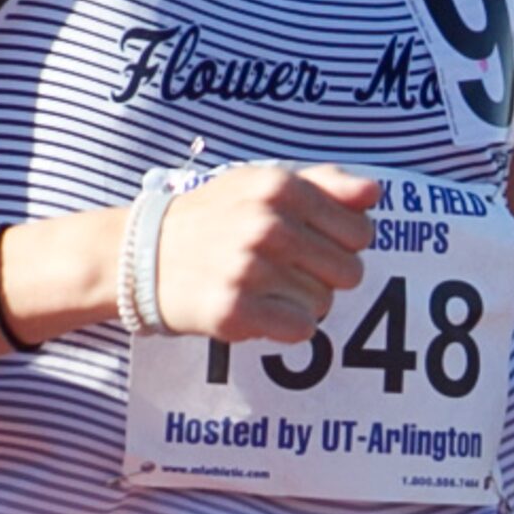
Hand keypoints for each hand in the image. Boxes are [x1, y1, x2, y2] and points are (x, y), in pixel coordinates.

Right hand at [151, 165, 381, 343]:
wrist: (139, 255)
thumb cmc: (212, 217)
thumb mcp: (262, 182)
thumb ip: (325, 183)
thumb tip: (374, 192)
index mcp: (281, 187)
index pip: (361, 231)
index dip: (343, 244)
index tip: (313, 246)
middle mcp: (268, 224)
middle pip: (348, 271)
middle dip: (323, 276)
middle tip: (284, 270)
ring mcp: (250, 268)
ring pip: (324, 303)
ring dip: (300, 302)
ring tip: (263, 287)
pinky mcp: (234, 310)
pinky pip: (301, 330)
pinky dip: (285, 327)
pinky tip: (257, 310)